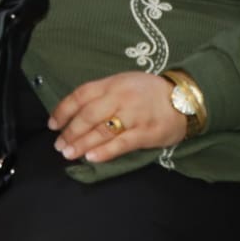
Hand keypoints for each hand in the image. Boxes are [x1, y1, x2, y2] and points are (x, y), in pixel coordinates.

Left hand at [48, 72, 186, 162]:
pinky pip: (122, 143)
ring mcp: (134, 115)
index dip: (63, 110)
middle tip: (59, 145)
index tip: (53, 124)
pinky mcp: (147, 132)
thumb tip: (74, 113)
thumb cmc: (149, 92)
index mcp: (112, 84)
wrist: (187, 98)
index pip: (80, 95)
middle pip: (88, 115)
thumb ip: (100, 95)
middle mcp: (121, 98)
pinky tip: (91, 157)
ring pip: (102, 131)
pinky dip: (105, 151)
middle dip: (70, 132)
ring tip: (69, 153)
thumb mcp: (123, 83)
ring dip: (82, 144)